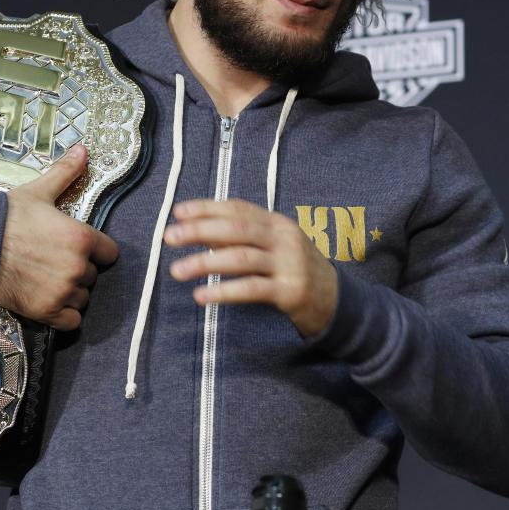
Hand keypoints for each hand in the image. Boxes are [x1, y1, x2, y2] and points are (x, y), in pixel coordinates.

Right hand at [0, 145, 117, 329]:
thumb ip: (66, 173)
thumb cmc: (6, 218)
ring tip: (49, 278)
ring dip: (71, 291)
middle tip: (55, 260)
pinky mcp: (46, 312)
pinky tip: (49, 299)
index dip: (95, 249)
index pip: (109, 252)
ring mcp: (62, 292)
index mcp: (81, 238)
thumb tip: (83, 150)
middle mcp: (77, 267)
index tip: (78, 247)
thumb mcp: (39, 191)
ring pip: (83, 298)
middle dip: (80, 269)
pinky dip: (64, 314)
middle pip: (94, 275)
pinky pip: (71, 321)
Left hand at [165, 198, 337, 337]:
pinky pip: (251, 289)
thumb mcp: (273, 247)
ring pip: (241, 258)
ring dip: (205, 263)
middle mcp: (284, 239)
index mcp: (278, 223)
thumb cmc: (296, 271)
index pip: (238, 209)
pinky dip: (223, 292)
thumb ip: (240, 240)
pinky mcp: (290, 292)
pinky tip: (202, 296)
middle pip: (236, 229)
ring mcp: (289, 265)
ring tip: (177, 270)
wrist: (338, 301)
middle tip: (170, 236)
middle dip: (199, 231)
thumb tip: (200, 232)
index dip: (207, 208)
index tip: (178, 211)